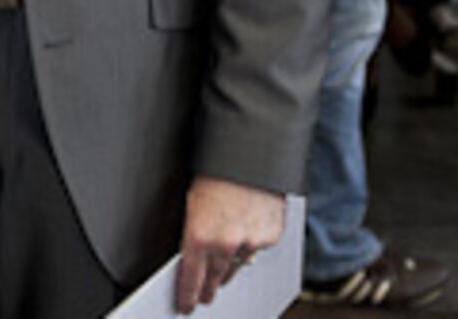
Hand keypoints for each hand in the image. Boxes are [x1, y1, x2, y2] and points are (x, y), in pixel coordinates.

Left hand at [174, 176, 284, 312]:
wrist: (251, 153)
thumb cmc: (216, 170)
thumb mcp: (192, 200)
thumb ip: (193, 231)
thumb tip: (191, 249)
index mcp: (199, 235)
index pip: (191, 277)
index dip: (187, 294)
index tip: (186, 304)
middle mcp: (225, 243)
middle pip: (215, 278)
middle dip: (208, 288)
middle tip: (205, 297)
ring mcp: (250, 242)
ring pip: (237, 267)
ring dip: (228, 270)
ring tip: (222, 277)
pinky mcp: (270, 236)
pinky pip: (257, 249)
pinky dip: (250, 248)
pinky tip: (244, 242)